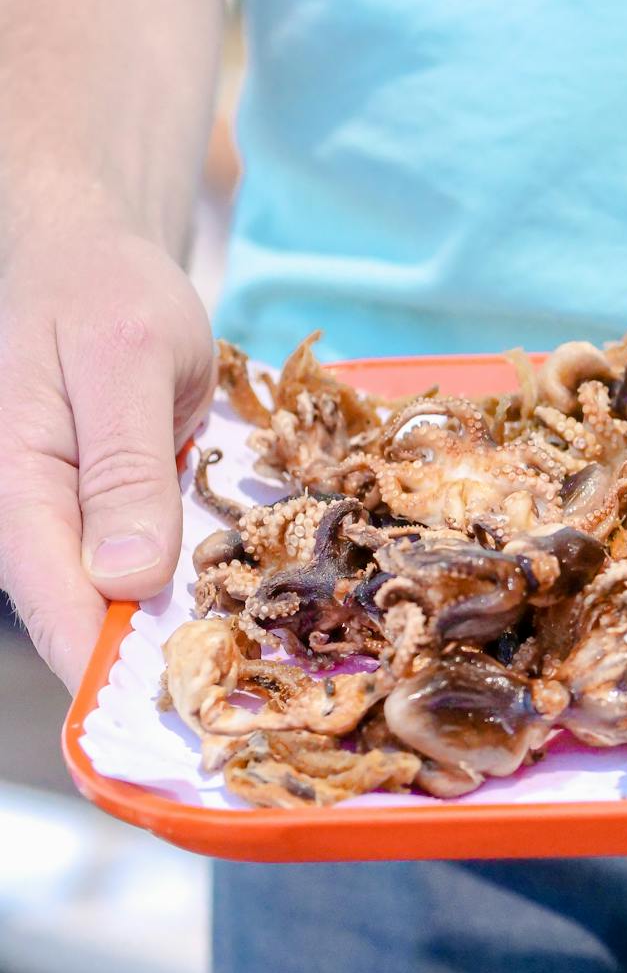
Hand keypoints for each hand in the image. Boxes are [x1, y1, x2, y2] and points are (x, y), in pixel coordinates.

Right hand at [0, 227, 212, 687]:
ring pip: (118, 601)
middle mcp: (26, 517)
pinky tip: (243, 608)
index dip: (113, 668)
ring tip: (256, 663)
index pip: (55, 606)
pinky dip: (189, 588)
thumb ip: (126, 467)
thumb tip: (125, 578)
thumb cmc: (104, 293)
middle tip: (245, 700)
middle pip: (86, 617)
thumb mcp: (128, 362)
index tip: (182, 713)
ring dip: (181, 630)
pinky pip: (142, 568)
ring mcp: (62, 520)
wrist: (92, 259)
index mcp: (11, 484)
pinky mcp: (100, 514)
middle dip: (161, 661)